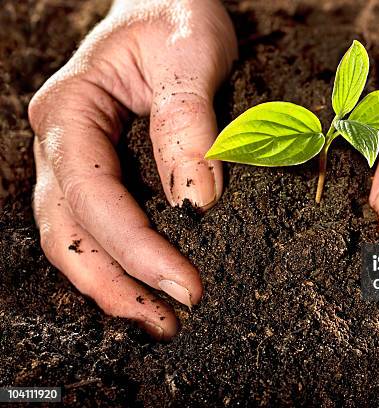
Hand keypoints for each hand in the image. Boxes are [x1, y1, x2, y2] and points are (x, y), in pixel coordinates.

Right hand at [29, 0, 236, 339]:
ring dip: (114, 284)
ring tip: (160, 319)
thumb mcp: (190, 55)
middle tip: (167, 321)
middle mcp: (63, 140)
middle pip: (69, 231)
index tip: (184, 285)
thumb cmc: (174, 15)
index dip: (136, 247)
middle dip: (116, 284)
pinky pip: (99, 225)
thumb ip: (189, 124)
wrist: (168, 4)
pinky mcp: (104, 169)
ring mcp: (79, 159)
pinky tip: (150, 283)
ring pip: (75, 237)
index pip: (94, 194)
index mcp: (71, 109)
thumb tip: (198, 200)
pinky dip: (121, 261)